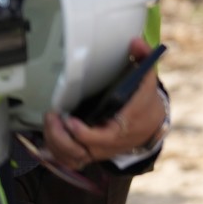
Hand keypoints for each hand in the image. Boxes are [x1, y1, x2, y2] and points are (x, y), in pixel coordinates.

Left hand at [41, 37, 167, 168]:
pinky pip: (71, 162)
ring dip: (55, 144)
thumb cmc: (146, 101)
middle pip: (80, 151)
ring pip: (72, 158)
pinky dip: (57, 153)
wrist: (152, 125)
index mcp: (124, 125)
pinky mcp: (92, 154)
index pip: (101, 137)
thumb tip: (134, 41)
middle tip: (52, 117)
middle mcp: (110, 143)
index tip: (68, 119)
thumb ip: (143, 57)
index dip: (82, 133)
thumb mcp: (148, 78)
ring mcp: (100, 151)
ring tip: (49, 122)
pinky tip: (51, 136)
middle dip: (60, 138)